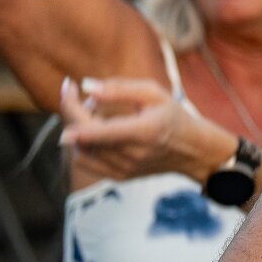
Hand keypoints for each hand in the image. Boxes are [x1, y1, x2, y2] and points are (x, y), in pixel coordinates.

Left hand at [59, 76, 231, 182]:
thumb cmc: (174, 118)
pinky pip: (85, 162)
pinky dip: (80, 145)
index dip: (70, 105)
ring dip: (78, 127)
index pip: (92, 127)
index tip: (68, 85)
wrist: (194, 152)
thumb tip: (88, 87)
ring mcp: (125, 168)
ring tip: (94, 113)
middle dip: (74, 110)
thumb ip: (120, 89)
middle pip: (81, 135)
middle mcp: (132, 154)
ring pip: (80, 148)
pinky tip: (94, 132)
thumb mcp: (155, 94)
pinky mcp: (120, 176)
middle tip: (86, 97)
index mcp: (143, 131)